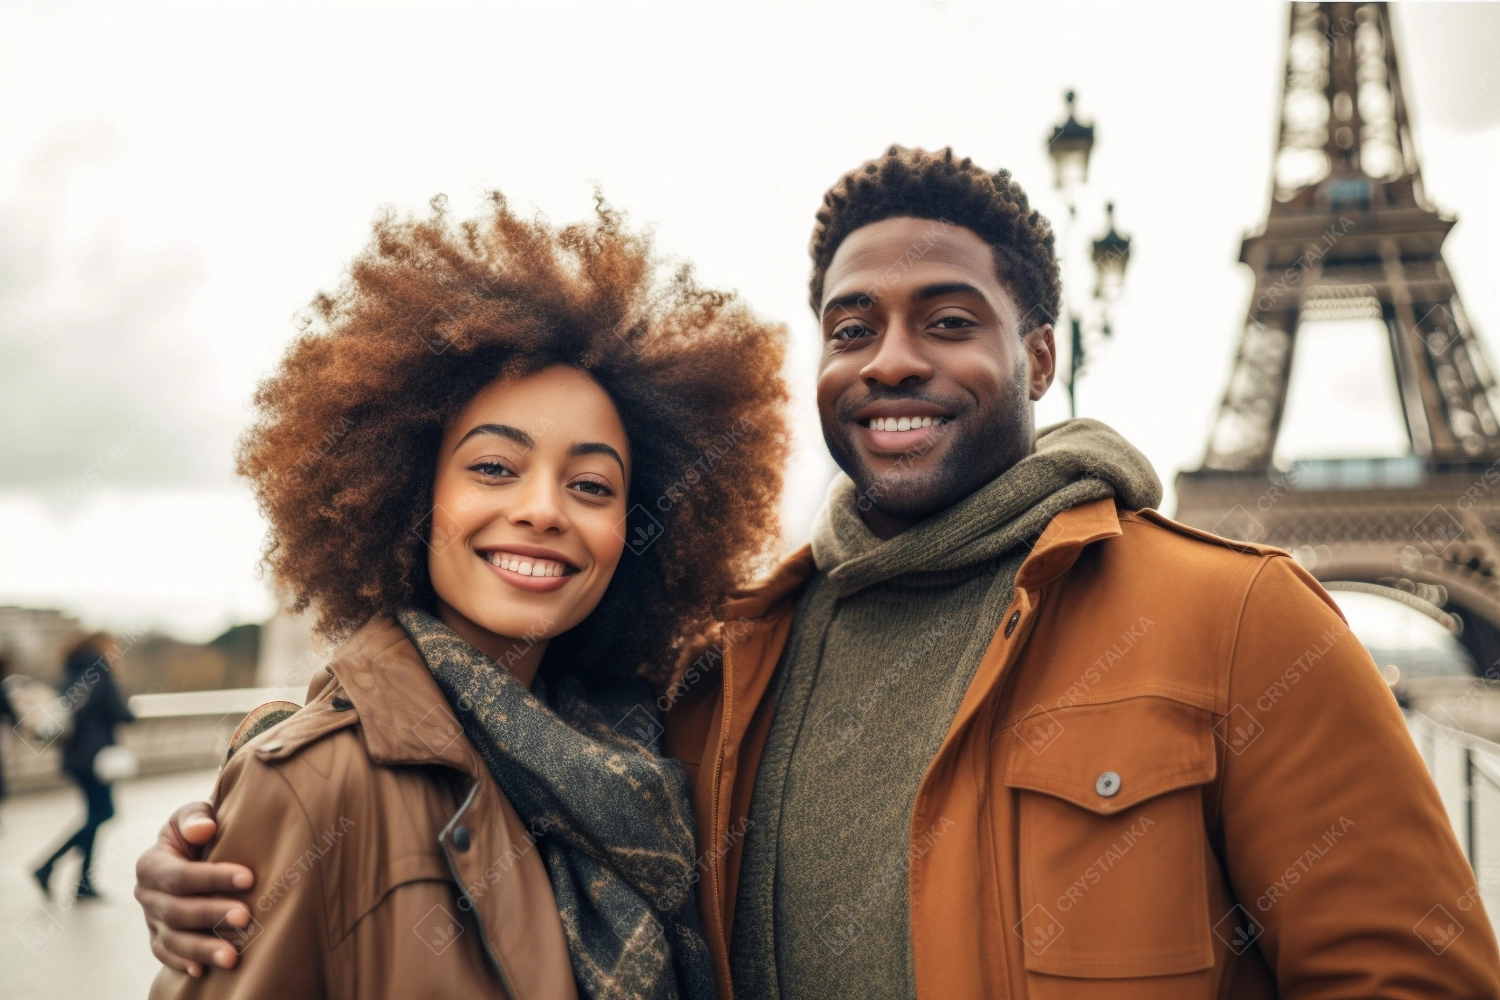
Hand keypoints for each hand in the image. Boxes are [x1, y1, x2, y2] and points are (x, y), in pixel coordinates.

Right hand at [134, 801, 255, 976]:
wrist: (193, 852)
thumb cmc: (200, 830)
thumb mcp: (194, 815)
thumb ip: (196, 817)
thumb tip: (205, 829)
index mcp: (151, 864)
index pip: (180, 876)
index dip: (213, 878)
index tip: (248, 878)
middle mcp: (146, 895)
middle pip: (177, 911)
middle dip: (212, 915)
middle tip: (246, 917)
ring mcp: (151, 920)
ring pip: (173, 940)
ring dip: (202, 949)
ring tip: (232, 957)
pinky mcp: (159, 938)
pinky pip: (166, 955)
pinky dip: (182, 963)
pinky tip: (203, 971)